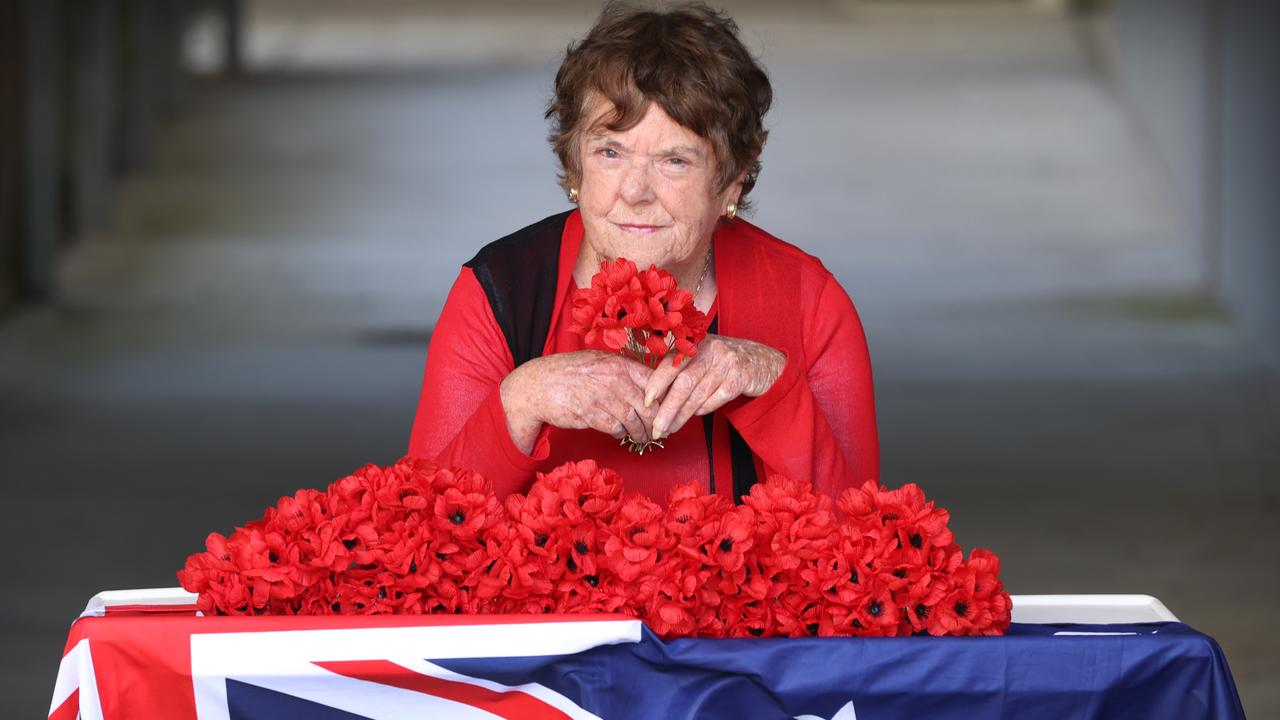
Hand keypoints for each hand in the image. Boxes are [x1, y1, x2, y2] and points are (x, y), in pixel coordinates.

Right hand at [500, 350, 656, 452]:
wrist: (539, 384)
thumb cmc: (571, 373)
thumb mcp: (600, 363)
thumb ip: (623, 371)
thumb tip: (649, 385)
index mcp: (620, 363)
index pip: (654, 381)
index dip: (664, 399)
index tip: (667, 410)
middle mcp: (614, 379)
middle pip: (648, 405)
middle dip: (656, 421)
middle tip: (660, 430)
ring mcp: (603, 397)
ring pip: (634, 420)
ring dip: (641, 432)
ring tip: (644, 437)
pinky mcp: (591, 414)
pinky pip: (616, 428)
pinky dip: (622, 434)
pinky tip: (623, 436)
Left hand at [643, 334, 785, 438]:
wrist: (766, 362)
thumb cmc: (727, 363)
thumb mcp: (705, 357)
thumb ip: (683, 368)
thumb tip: (654, 394)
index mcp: (697, 343)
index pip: (671, 362)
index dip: (657, 382)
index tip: (646, 401)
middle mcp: (711, 349)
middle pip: (683, 382)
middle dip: (667, 407)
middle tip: (656, 427)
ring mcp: (727, 362)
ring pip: (698, 393)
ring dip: (682, 415)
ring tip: (670, 429)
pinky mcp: (741, 377)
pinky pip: (717, 398)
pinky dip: (704, 409)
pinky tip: (695, 416)